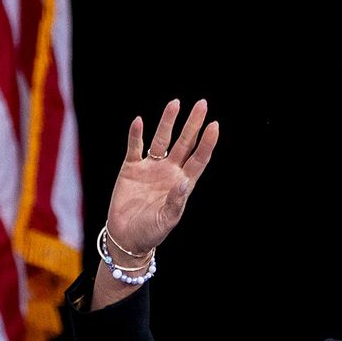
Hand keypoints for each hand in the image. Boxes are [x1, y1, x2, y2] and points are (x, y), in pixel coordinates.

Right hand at [105, 98, 219, 255]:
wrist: (126, 237)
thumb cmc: (150, 232)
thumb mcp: (166, 220)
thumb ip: (175, 202)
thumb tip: (184, 181)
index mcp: (182, 184)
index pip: (198, 158)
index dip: (207, 143)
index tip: (214, 125)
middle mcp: (169, 172)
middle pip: (184, 143)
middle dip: (193, 124)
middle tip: (202, 104)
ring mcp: (150, 168)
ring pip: (161, 140)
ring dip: (168, 122)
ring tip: (175, 103)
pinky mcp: (131, 168)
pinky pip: (134, 147)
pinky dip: (136, 135)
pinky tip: (140, 121)